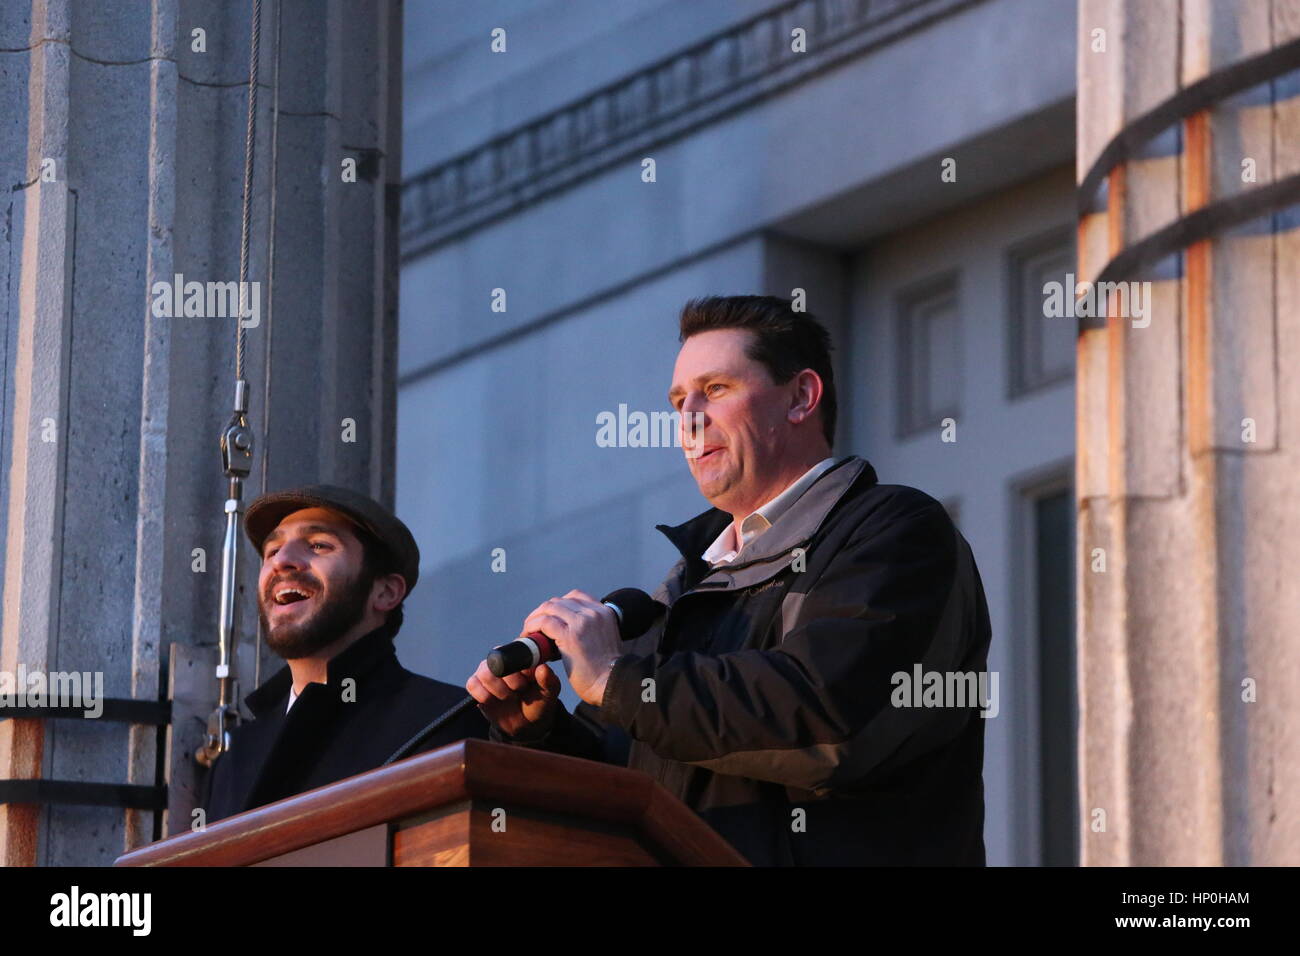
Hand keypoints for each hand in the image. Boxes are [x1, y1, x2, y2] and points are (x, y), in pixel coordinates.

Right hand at [466, 661, 560, 738]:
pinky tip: (493, 701)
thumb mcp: (549, 694)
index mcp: (521, 657)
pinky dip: (483, 695)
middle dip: (510, 681)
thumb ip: (548, 680)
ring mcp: (488, 672)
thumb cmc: (538, 703)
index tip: (527, 682)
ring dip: (498, 689)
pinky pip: (472, 684)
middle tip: (519, 690)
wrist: (526, 724)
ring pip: (484, 673)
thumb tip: (542, 667)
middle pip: (497, 662)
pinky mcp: (476, 685)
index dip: (519, 669)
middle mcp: (502, 661)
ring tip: (508, 696)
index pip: (514, 653)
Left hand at [520, 589, 621, 705]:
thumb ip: (592, 630)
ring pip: (549, 608)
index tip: (548, 619)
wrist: (611, 684)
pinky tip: (529, 637)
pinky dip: (532, 627)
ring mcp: (582, 622)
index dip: (557, 606)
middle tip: (533, 628)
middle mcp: (594, 612)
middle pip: (558, 601)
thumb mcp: (605, 640)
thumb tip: (567, 631)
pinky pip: (544, 622)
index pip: (574, 597)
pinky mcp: (570, 635)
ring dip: (534, 619)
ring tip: (528, 632)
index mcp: (604, 612)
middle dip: (542, 612)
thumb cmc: (606, 671)